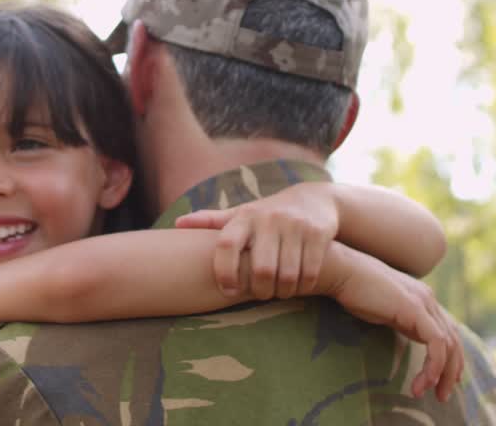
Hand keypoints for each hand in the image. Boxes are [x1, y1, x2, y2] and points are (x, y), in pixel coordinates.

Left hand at [174, 180, 338, 299]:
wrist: (315, 200)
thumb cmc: (268, 214)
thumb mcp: (241, 214)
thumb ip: (212, 221)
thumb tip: (177, 223)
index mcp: (245, 216)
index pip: (226, 244)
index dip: (224, 271)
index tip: (227, 290)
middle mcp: (269, 219)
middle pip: (261, 268)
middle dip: (260, 290)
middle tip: (260, 295)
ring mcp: (295, 225)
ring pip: (287, 274)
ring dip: (283, 291)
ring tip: (278, 292)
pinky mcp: (318, 233)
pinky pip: (309, 271)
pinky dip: (303, 285)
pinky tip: (298, 286)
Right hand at [325, 247, 463, 401]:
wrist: (341, 271)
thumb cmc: (353, 289)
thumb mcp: (383, 309)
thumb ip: (398, 318)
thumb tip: (404, 332)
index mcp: (421, 298)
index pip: (447, 331)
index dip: (450, 358)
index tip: (441, 380)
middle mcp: (428, 299)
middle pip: (453, 339)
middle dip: (451, 371)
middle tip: (442, 395)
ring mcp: (423, 302)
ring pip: (449, 344)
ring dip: (442, 374)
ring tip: (431, 394)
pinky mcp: (415, 308)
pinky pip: (436, 343)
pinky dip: (433, 366)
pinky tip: (422, 382)